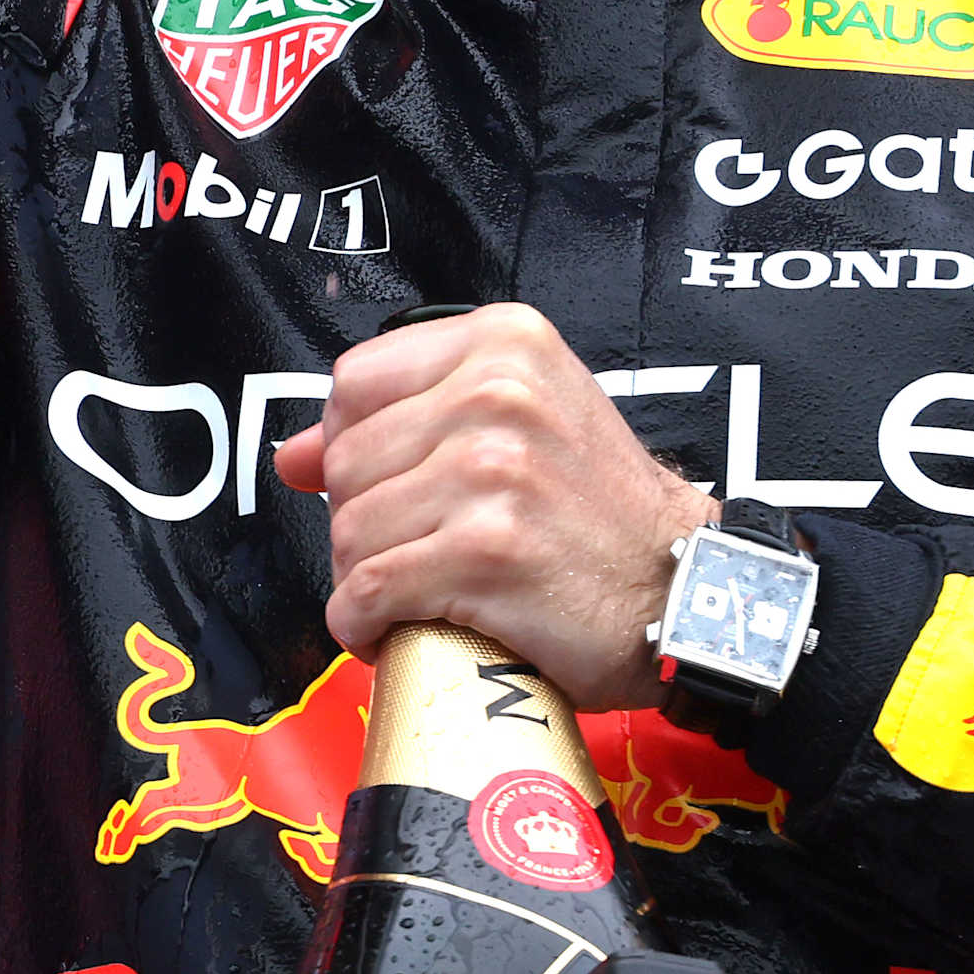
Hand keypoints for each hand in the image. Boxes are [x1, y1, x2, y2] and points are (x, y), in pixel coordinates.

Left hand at [271, 302, 713, 712]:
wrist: (681, 590)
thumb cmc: (601, 514)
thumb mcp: (523, 425)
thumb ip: (408, 419)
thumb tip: (291, 453)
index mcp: (505, 345)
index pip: (354, 383)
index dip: (355, 445)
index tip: (392, 485)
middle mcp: (498, 394)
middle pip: (345, 462)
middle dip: (362, 521)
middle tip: (417, 551)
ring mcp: (493, 472)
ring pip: (349, 531)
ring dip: (366, 580)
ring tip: (419, 592)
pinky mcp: (487, 552)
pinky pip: (368, 592)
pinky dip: (365, 625)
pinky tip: (400, 628)